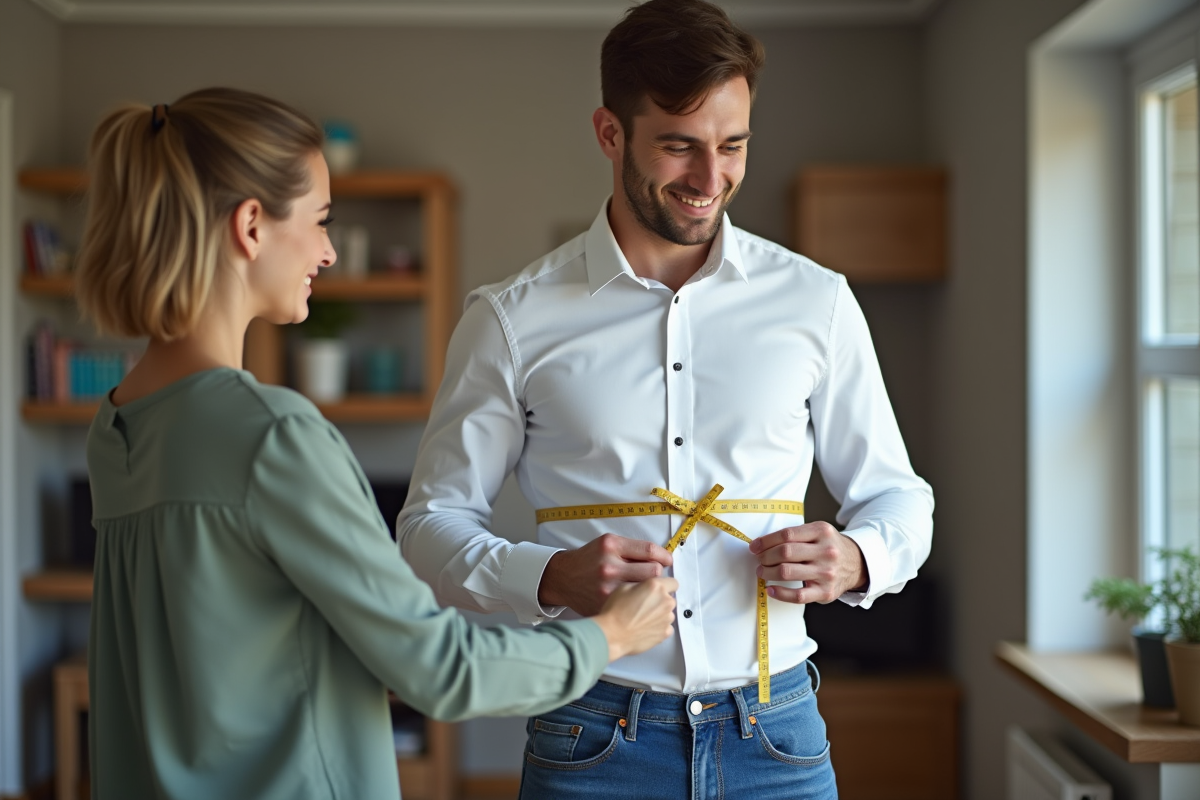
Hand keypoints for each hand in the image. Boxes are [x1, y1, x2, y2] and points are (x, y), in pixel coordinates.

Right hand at [538, 533, 673, 615]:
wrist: (563, 578)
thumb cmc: (589, 560)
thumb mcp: (608, 543)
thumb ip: (632, 549)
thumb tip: (662, 559)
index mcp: (611, 546)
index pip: (649, 551)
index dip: (664, 556)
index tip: (668, 561)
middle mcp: (609, 566)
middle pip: (653, 573)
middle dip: (657, 575)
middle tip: (653, 577)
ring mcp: (608, 588)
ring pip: (646, 592)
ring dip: (650, 591)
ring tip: (644, 590)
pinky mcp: (606, 605)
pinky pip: (634, 606)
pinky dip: (639, 605)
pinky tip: (635, 603)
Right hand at [592, 577, 677, 661]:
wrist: (612, 634)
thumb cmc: (615, 610)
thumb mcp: (624, 587)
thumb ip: (642, 585)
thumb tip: (647, 588)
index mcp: (656, 587)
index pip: (673, 583)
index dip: (666, 586)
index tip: (659, 591)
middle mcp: (666, 601)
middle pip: (669, 599)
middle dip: (660, 601)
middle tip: (644, 606)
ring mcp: (667, 618)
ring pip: (668, 614)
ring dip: (659, 615)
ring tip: (642, 619)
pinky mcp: (665, 633)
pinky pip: (666, 627)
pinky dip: (658, 627)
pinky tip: (645, 628)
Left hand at [748, 522, 867, 603]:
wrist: (856, 564)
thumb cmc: (828, 547)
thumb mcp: (818, 533)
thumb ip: (795, 536)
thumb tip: (761, 545)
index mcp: (822, 532)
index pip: (787, 535)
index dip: (766, 541)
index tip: (754, 547)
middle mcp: (826, 552)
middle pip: (785, 552)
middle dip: (765, 556)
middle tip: (759, 559)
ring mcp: (826, 573)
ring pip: (787, 572)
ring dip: (768, 572)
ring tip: (762, 572)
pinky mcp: (825, 592)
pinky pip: (797, 596)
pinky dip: (780, 593)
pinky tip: (770, 589)